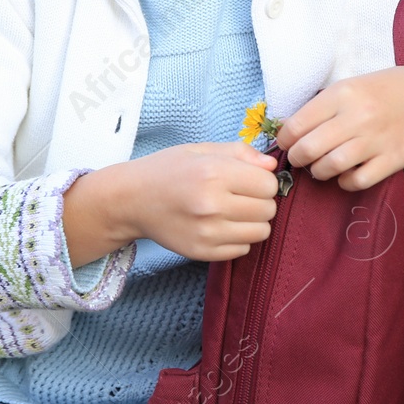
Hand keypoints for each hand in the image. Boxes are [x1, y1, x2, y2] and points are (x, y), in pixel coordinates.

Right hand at [126, 141, 280, 261]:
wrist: (131, 200)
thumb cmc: (167, 170)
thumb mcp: (201, 150)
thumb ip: (240, 153)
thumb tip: (272, 165)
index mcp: (213, 173)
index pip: (269, 185)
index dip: (263, 181)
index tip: (249, 180)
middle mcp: (211, 205)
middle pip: (268, 210)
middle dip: (260, 201)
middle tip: (240, 196)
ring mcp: (207, 233)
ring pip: (261, 232)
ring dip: (253, 222)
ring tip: (232, 211)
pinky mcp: (202, 253)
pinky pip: (243, 249)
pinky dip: (238, 238)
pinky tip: (220, 226)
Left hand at [273, 67, 403, 194]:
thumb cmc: (385, 91)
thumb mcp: (351, 86)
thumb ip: (322, 106)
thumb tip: (287, 129)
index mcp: (342, 93)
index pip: (297, 124)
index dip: (285, 139)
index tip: (287, 143)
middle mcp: (357, 116)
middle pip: (309, 148)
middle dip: (297, 158)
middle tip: (300, 159)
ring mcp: (376, 140)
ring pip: (330, 167)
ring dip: (318, 172)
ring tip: (320, 167)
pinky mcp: (392, 160)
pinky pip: (357, 180)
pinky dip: (345, 182)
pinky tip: (345, 175)